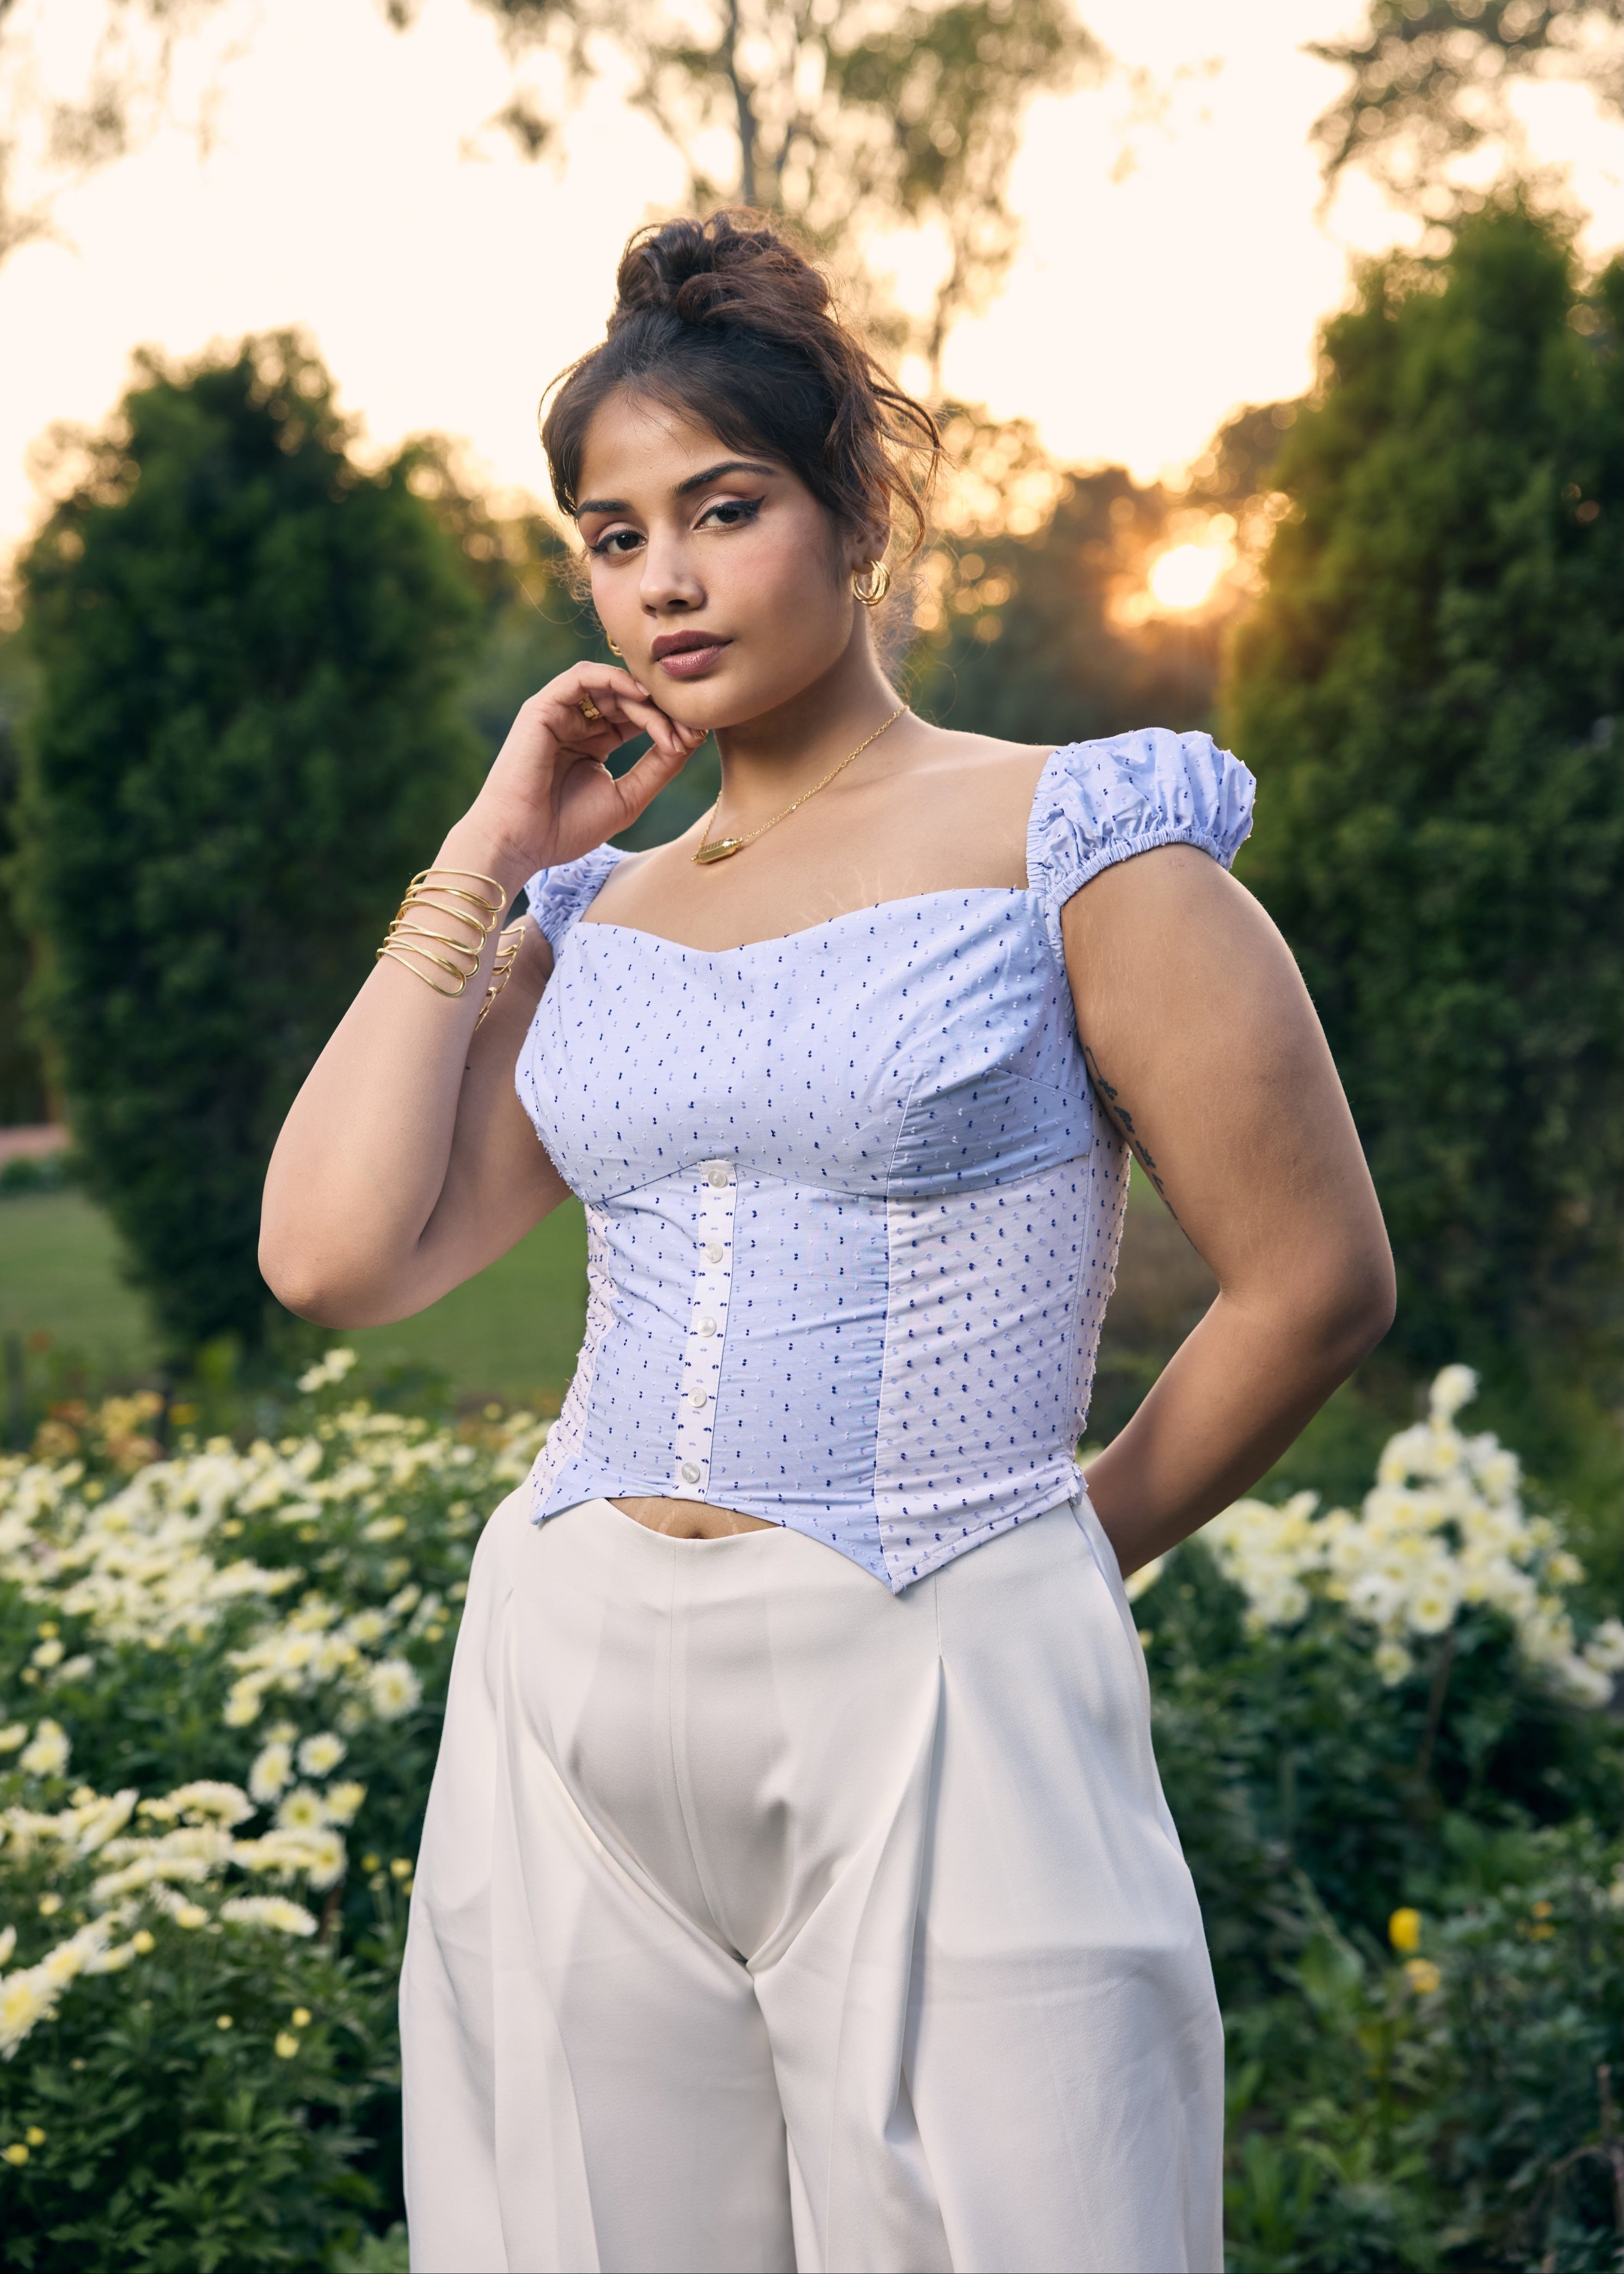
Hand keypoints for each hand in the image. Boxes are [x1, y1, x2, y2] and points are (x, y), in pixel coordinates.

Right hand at [456, 661, 707, 885]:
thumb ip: (658, 768)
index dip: (668, 723)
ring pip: (609, 685)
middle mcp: (577, 724)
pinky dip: (612, 678)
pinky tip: (639, 694)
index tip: (697, 738)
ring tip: (666, 716)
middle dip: (662, 709)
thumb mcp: (628, 798)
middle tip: (689, 727)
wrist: (521, 842)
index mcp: (594, 743)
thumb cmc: (566, 828)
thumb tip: (692, 739)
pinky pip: (581, 677)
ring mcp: (559, 714)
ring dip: (642, 697)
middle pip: (628, 698)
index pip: (637, 718)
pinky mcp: (542, 707)